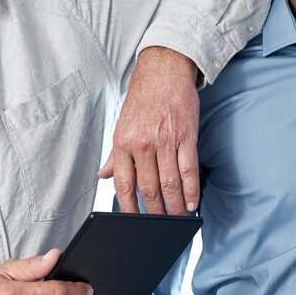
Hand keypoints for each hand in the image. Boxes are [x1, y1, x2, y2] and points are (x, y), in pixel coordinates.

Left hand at [100, 47, 200, 214]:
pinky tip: (191, 203)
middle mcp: (143, 144)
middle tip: (160, 226)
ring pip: (170, 184)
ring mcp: (166, 141)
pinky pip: (189, 170)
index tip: (134, 223)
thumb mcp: (122, 124)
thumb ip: (116, 154)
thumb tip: (104, 175)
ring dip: (174, 207)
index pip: (124, 185)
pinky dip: (191, 190)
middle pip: (149, 189)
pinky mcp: (187, 136)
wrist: (165, 68)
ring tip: (177, 220)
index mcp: (123, 142)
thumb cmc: (143, 97)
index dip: (129, 208)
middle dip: (155, 213)